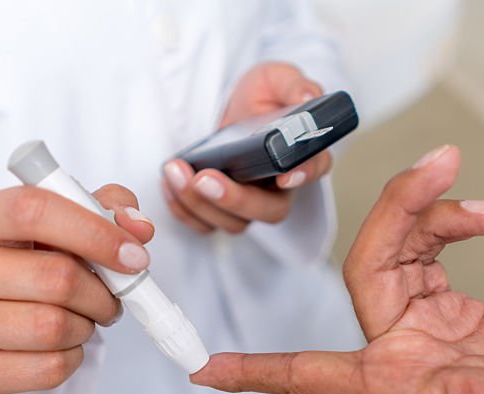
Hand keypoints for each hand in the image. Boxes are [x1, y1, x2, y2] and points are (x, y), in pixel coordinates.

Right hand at [0, 184, 154, 393]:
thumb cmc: (24, 258)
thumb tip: (139, 229)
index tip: (134, 256)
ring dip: (86, 325)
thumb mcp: (59, 220)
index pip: (33, 211)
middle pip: (54, 277)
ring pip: (52, 327)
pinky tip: (62, 344)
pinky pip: (48, 368)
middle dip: (101, 292)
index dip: (94, 233)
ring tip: (82, 318)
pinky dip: (72, 358)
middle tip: (111, 297)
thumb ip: (104, 209)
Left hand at [162, 62, 332, 233]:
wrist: (231, 107)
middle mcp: (281, 188)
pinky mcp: (223, 210)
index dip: (303, 175)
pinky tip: (169, 183)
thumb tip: (306, 95)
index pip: (314, 169)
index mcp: (303, 154)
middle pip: (269, 210)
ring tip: (176, 171)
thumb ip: (293, 84)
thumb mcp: (276, 79)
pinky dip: (184, 210)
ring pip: (235, 223)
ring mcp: (252, 203)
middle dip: (235, 199)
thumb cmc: (260, 96)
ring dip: (201, 203)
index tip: (285, 176)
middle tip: (205, 178)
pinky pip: (206, 225)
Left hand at [192, 145, 483, 393]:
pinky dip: (448, 221)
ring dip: (422, 208)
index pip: (311, 379)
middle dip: (396, 214)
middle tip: (440, 167)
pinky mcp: (458, 310)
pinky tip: (483, 214)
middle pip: (366, 270)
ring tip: (462, 178)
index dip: (257, 374)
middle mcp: (405, 359)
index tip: (205, 370)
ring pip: (395, 250)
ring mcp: (431, 331)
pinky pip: (429, 249)